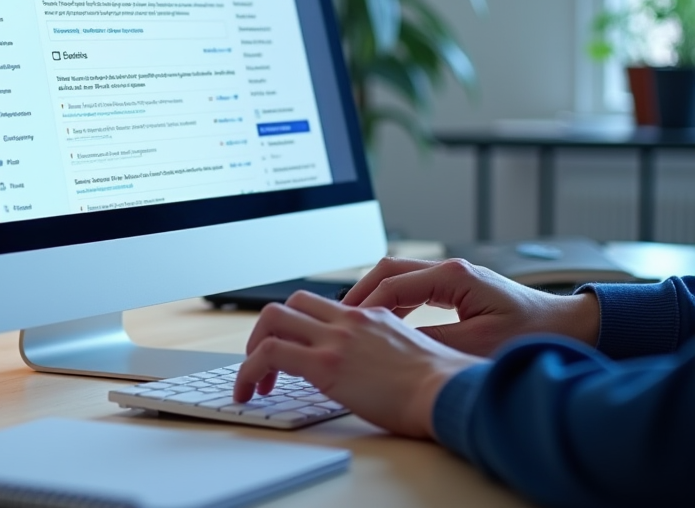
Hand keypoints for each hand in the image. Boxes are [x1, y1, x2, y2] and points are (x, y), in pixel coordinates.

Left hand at [233, 291, 484, 438]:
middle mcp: (349, 319)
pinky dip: (247, 372)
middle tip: (266, 361)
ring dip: (253, 347)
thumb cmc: (441, 385)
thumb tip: (377, 368)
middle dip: (269, 330)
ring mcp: (335, 338)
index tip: (294, 351)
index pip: (322, 306)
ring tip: (252, 381)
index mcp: (372, 316)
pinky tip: (247, 392)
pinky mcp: (324, 364)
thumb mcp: (413, 352)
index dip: (300, 326)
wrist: (448, 393)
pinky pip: (268, 355)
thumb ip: (387, 349)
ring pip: (272, 318)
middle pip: (291, 303)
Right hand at [342, 257, 600, 355]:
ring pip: (398, 275)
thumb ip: (434, 342)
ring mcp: (452, 275)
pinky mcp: (457, 286)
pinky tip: (383, 320)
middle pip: (389, 269)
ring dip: (375, 295)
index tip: (348, 324)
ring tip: (354, 318)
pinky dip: (393, 300)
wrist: (569, 326)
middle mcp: (450, 269)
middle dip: (361, 292)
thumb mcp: (478, 345)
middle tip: (341, 316)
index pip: (393, 283)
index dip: (366, 305)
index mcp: (453, 276)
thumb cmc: (532, 335)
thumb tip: (395, 344)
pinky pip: (413, 286)